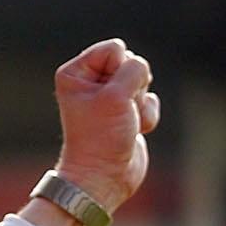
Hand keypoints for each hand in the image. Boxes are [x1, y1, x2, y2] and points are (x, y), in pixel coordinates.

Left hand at [52, 39, 159, 213]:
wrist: (103, 176)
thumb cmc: (101, 137)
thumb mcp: (117, 95)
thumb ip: (134, 67)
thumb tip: (139, 68)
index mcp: (74, 73)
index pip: (115, 48)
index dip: (120, 70)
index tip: (107, 97)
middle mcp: (89, 83)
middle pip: (132, 62)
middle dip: (133, 86)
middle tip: (117, 111)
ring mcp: (108, 97)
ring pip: (144, 81)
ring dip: (140, 103)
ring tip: (123, 122)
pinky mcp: (125, 111)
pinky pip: (150, 100)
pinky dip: (147, 116)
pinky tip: (133, 131)